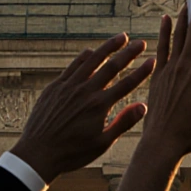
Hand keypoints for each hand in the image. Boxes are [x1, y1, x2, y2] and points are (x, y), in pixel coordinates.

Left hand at [10, 33, 154, 184]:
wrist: (37, 153)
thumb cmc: (72, 153)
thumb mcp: (102, 143)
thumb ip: (123, 122)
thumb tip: (144, 106)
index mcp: (99, 106)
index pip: (127, 83)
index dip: (142, 71)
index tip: (153, 60)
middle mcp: (86, 91)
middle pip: (112, 66)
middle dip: (129, 52)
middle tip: (141, 42)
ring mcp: (69, 86)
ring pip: (92, 60)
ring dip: (108, 47)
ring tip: (121, 37)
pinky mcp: (55, 86)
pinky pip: (72, 66)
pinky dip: (84, 57)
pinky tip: (92, 51)